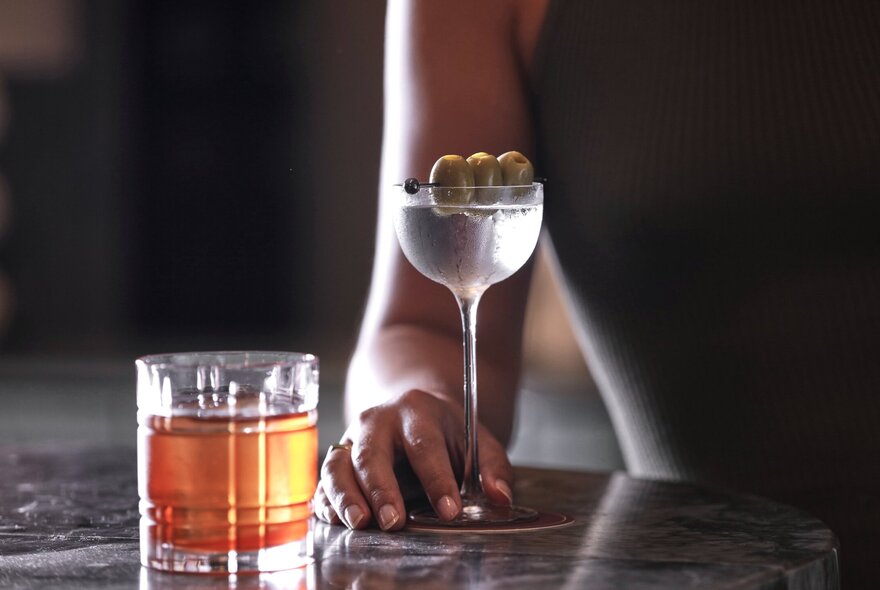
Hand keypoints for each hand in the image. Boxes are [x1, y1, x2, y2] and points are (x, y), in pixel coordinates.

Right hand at [314, 389, 513, 530]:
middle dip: (380, 488)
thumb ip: (492, 467)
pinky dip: (325, 501)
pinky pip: (323, 480)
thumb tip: (500, 497)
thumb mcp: (476, 438)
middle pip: (371, 453)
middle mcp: (378, 421)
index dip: (437, 479)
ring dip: (345, 496)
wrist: (412, 406)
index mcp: (417, 411)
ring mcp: (352, 439)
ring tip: (359, 524)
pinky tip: (334, 520)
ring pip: (337, 465)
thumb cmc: (447, 430)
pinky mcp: (338, 459)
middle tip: (394, 521)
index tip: (450, 510)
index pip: (425, 445)